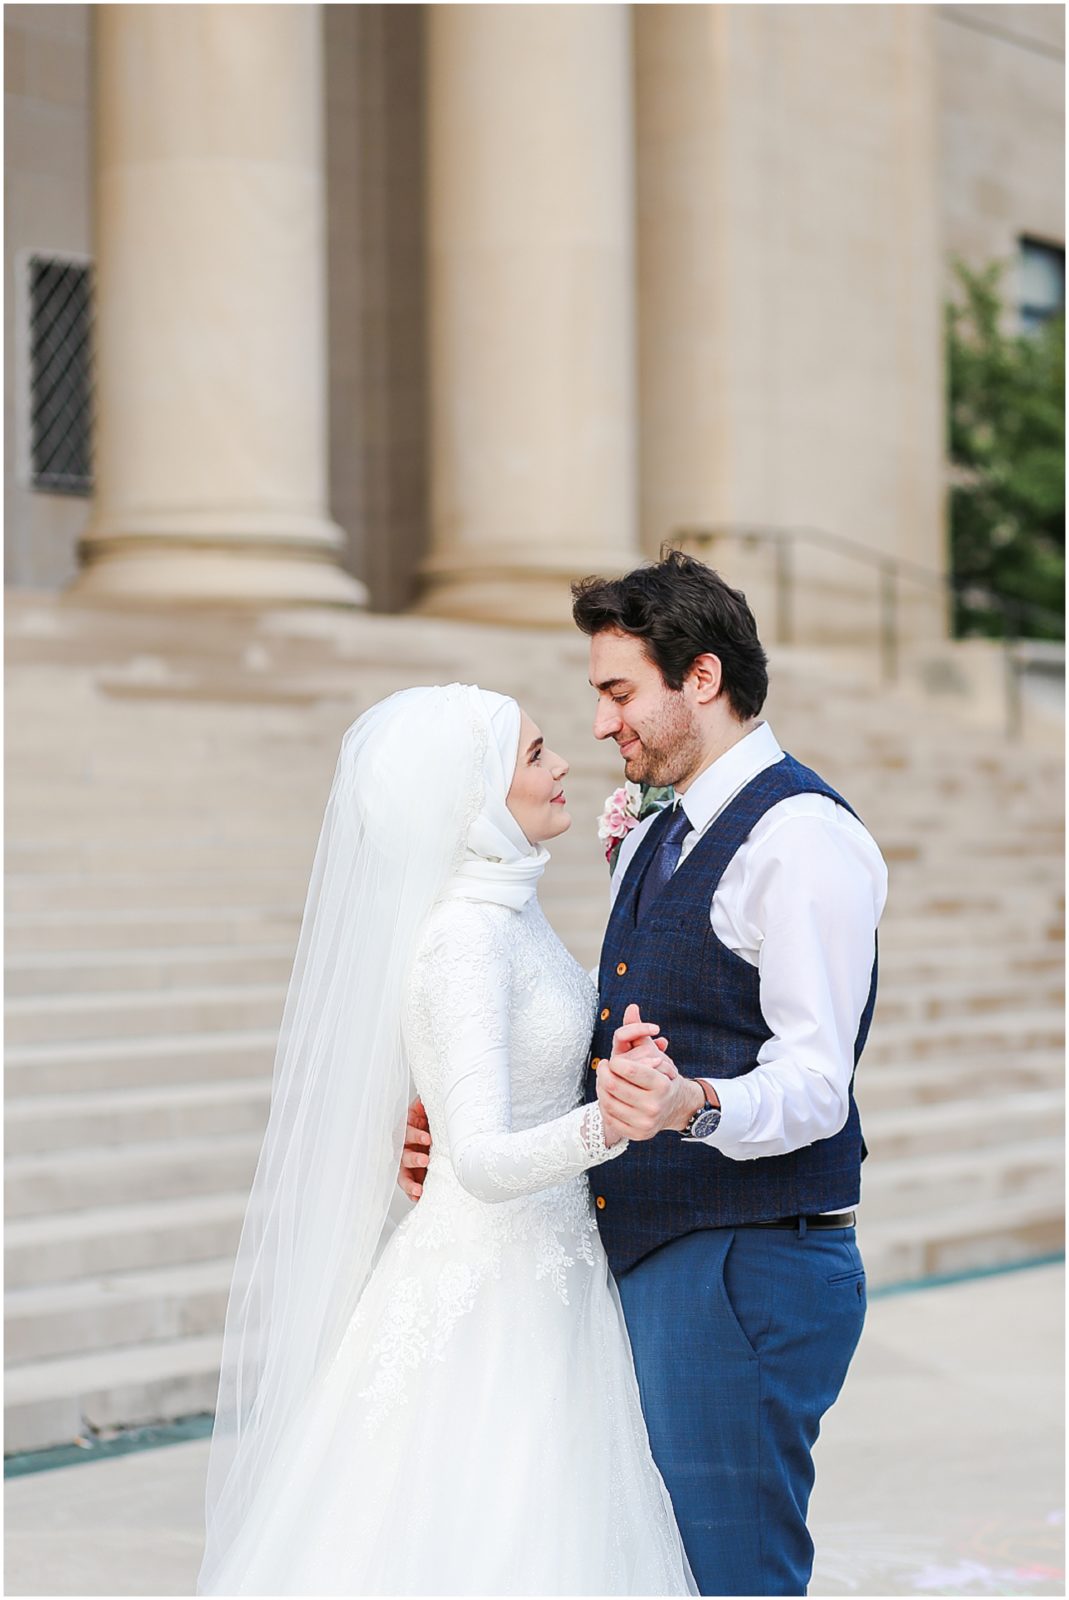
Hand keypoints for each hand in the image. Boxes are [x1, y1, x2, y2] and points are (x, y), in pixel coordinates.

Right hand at [398, 1096, 431, 1200]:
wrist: (437, 1128)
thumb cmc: (430, 1119)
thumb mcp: (428, 1108)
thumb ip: (424, 1104)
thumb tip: (425, 1098)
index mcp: (407, 1130)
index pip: (406, 1132)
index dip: (415, 1136)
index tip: (427, 1138)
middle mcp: (405, 1147)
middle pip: (403, 1154)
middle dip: (413, 1158)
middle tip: (425, 1160)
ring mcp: (409, 1163)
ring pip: (403, 1174)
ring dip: (409, 1182)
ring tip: (418, 1190)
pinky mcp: (415, 1175)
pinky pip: (410, 1186)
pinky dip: (412, 1193)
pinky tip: (418, 1198)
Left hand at [597, 1004, 705, 1140]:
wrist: (676, 1108)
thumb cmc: (662, 1076)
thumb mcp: (654, 1053)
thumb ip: (639, 1032)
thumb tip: (631, 1007)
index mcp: (661, 1084)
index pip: (626, 1069)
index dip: (614, 1062)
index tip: (614, 1060)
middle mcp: (655, 1106)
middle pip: (612, 1086)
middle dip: (604, 1073)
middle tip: (604, 1067)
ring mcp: (645, 1123)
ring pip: (607, 1102)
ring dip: (601, 1089)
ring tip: (604, 1081)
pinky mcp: (637, 1135)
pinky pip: (610, 1119)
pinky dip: (605, 1106)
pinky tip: (609, 1097)